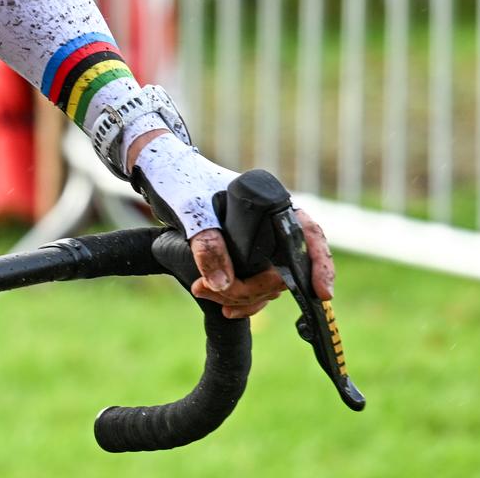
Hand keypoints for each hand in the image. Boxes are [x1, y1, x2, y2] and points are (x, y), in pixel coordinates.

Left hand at [128, 133, 336, 320]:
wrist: (157, 173)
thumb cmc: (179, 179)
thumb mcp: (192, 210)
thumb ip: (207, 243)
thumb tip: (225, 284)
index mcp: (268, 204)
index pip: (308, 234)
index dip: (321, 264)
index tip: (322, 292)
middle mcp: (269, 223)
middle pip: (286, 269)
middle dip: (257, 290)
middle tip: (223, 298)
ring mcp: (258, 240)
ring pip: (270, 281)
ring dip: (245, 297)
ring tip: (206, 294)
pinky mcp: (243, 255)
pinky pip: (256, 285)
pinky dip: (243, 299)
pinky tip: (225, 306)